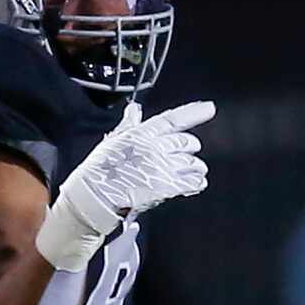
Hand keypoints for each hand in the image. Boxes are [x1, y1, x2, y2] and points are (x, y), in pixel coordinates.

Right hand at [37, 100, 214, 270]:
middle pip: (186, 142)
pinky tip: (195, 184)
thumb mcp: (113, 141)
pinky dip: (196, 183)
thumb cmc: (100, 169)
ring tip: (192, 171)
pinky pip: (192, 182)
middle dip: (190, 147)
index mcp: (142, 134)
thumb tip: (134, 109)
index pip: (172, 120)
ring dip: (195, 167)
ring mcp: (162, 167)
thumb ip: (129, 124)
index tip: (209, 108)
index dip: (193, 113)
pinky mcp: (167, 187)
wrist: (95, 195)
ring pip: (192, 163)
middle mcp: (155, 148)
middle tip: (188, 152)